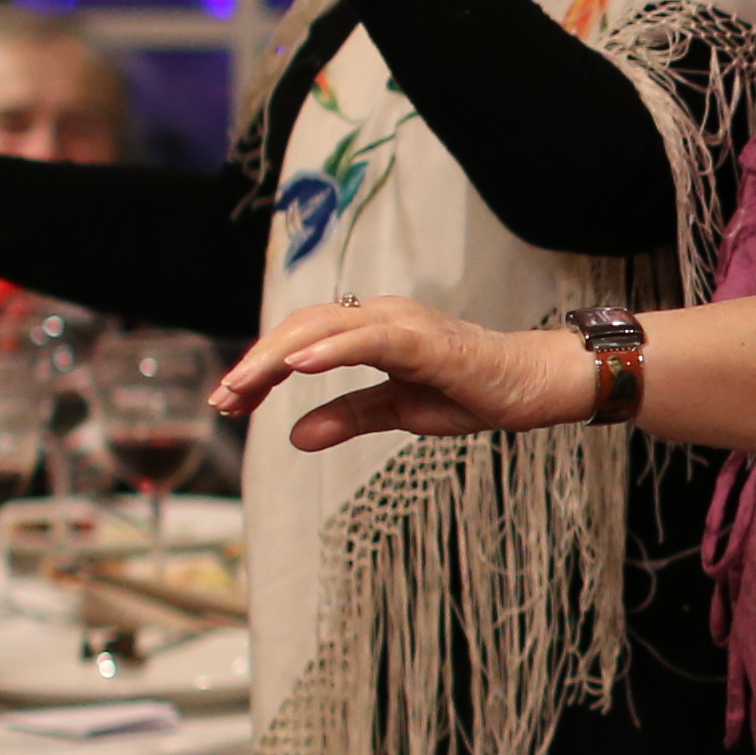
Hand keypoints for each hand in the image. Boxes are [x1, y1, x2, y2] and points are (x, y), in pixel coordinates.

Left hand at [212, 298, 598, 446]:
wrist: (534, 387)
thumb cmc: (473, 392)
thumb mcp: (398, 412)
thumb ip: (349, 417)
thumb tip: (295, 437)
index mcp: (373, 330)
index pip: (302, 340)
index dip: (261, 367)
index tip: (229, 401)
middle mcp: (382, 317)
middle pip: (302, 329)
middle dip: (256, 364)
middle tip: (220, 399)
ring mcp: (404, 324)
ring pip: (325, 329)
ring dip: (278, 357)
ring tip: (242, 385)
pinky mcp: (426, 341)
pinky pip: (369, 340)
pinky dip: (330, 349)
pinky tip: (297, 365)